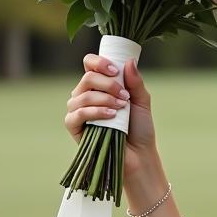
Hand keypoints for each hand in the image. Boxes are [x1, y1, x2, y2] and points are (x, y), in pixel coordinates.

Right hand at [65, 54, 155, 176]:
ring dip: (103, 99)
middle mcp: (86, 96)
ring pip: (81, 96)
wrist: (140, 154)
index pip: (89, 65)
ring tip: (121, 107)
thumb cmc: (140, 128)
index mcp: (100, 86)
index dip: (99, 62)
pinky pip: (76, 114)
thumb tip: (129, 61)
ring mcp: (78, 111)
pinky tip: (111, 115)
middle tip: (125, 96)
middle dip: (108, 84)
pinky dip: (94, 112)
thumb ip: (135, 82)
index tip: (115, 71)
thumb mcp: (142, 101)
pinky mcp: (74, 128)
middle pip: (87, 78)